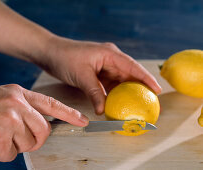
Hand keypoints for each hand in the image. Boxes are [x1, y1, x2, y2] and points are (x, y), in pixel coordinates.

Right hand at [0, 84, 87, 161]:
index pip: (52, 104)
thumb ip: (27, 109)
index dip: (70, 113)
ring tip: (1, 135)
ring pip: (29, 143)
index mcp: (20, 93)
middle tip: (20, 136)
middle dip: (35, 139)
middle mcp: (16, 104)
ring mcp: (8, 119)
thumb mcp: (7, 99)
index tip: (83, 121)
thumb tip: (44, 126)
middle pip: (44, 130)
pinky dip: (3, 152)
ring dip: (16, 145)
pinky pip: (11, 153)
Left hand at [37, 36, 161, 114]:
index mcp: (110, 54)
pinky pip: (109, 84)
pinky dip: (114, 93)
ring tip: (136, 104)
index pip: (132, 66)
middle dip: (140, 86)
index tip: (157, 89)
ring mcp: (104, 66)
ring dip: (126, 91)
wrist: (50, 53)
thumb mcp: (82, 75)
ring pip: (120, 80)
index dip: (146, 78)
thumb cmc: (65, 58)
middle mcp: (110, 59)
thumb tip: (103, 110)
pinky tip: (117, 102)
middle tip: (149, 100)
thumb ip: (94, 93)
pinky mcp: (97, 73)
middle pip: (129, 74)